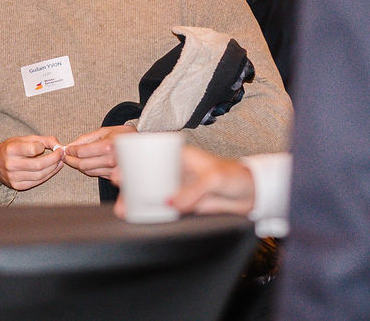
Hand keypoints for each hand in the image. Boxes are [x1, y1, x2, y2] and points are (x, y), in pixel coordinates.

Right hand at [0, 135, 63, 191]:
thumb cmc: (11, 148)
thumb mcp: (24, 139)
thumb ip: (42, 139)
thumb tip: (58, 145)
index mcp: (11, 149)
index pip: (33, 149)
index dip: (44, 147)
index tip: (53, 146)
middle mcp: (10, 164)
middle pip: (39, 165)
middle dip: (54, 159)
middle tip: (62, 154)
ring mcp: (13, 177)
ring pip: (40, 175)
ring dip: (53, 168)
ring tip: (59, 161)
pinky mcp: (17, 186)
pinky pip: (37, 182)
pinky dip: (48, 175)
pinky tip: (53, 169)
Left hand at [62, 125, 136, 178]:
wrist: (141, 145)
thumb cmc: (124, 136)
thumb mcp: (105, 131)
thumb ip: (87, 138)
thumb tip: (72, 145)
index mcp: (108, 146)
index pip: (81, 152)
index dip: (70, 151)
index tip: (67, 149)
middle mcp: (111, 160)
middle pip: (83, 164)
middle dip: (71, 160)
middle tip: (67, 156)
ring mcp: (113, 170)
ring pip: (88, 171)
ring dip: (79, 165)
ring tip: (75, 159)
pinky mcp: (115, 177)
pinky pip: (96, 174)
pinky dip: (89, 169)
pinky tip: (87, 163)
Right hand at [114, 145, 254, 218]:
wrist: (252, 195)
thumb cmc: (236, 176)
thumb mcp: (214, 178)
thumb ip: (193, 191)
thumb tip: (171, 203)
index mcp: (180, 155)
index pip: (152, 153)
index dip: (133, 159)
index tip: (120, 167)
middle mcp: (176, 170)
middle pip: (147, 174)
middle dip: (129, 180)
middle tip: (117, 188)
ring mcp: (179, 188)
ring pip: (151, 193)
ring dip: (137, 199)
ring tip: (124, 208)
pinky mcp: (183, 205)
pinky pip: (163, 209)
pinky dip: (151, 213)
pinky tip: (140, 217)